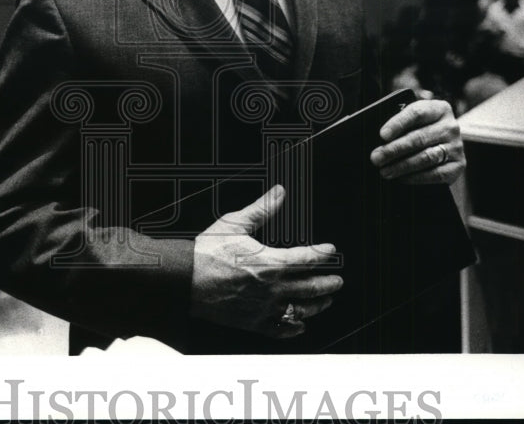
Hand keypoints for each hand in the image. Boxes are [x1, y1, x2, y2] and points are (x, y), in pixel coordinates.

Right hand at [190, 185, 342, 337]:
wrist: (186, 278)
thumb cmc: (208, 252)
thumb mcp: (236, 223)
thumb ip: (262, 208)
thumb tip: (279, 193)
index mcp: (270, 263)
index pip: (308, 258)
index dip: (323, 254)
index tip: (331, 250)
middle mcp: (272, 288)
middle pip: (311, 288)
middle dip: (328, 284)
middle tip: (337, 281)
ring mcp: (264, 307)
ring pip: (300, 310)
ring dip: (317, 306)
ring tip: (326, 301)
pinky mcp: (252, 322)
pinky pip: (280, 330)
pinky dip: (293, 328)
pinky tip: (300, 325)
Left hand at [370, 99, 464, 184]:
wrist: (443, 145)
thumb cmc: (420, 130)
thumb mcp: (413, 121)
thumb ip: (400, 124)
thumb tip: (380, 139)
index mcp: (439, 109)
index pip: (417, 113)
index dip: (398, 123)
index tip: (382, 135)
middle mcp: (450, 126)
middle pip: (419, 138)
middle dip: (394, 149)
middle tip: (376, 158)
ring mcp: (456, 147)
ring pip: (426, 157)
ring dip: (402, 166)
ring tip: (385, 171)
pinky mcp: (458, 165)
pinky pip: (436, 174)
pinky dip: (416, 177)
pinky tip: (401, 178)